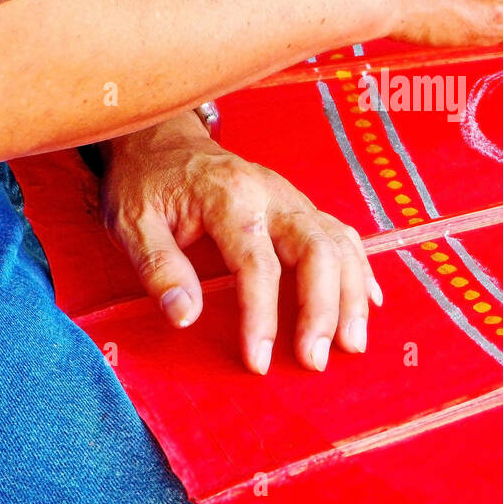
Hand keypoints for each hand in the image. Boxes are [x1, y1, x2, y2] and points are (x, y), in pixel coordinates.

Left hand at [99, 111, 380, 373]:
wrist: (163, 142)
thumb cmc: (146, 185)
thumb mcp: (132, 224)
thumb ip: (159, 268)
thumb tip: (185, 317)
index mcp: (228, 197)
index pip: (257, 262)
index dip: (261, 315)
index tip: (259, 361)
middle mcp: (272, 195)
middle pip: (316, 249)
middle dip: (323, 308)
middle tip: (315, 361)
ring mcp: (293, 199)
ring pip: (339, 243)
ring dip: (351, 295)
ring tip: (352, 344)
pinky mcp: (301, 207)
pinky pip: (342, 235)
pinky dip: (360, 270)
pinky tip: (370, 303)